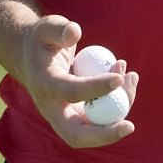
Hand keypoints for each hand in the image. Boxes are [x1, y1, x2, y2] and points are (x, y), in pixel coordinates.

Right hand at [10, 15, 139, 149]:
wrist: (32, 57)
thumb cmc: (43, 40)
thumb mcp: (47, 27)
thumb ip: (59, 29)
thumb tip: (75, 33)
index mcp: (44, 85)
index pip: (70, 92)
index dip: (95, 88)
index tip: (118, 78)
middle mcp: (52, 109)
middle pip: (75, 135)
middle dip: (104, 135)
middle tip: (130, 126)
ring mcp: (66, 117)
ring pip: (96, 128)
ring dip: (120, 109)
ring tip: (131, 76)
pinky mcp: (79, 117)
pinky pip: (103, 118)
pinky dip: (120, 102)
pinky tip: (129, 79)